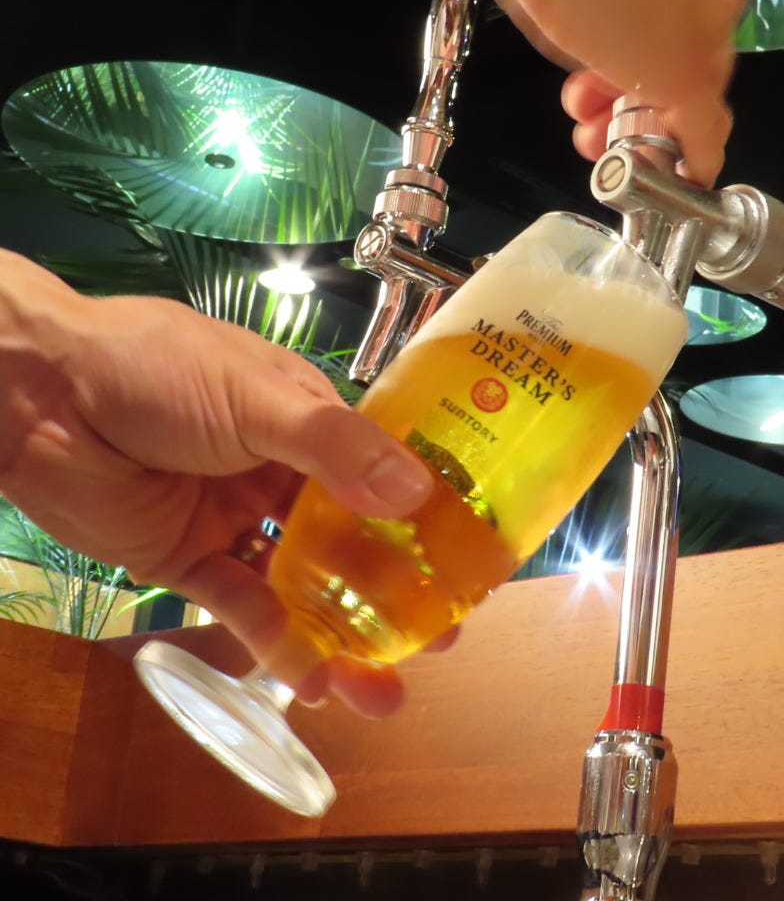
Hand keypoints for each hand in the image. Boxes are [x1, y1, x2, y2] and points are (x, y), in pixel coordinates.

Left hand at [0, 258, 445, 715]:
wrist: (40, 394)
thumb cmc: (158, 369)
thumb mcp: (260, 398)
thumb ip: (336, 449)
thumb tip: (416, 496)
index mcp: (306, 418)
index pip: (381, 471)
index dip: (424, 516)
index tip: (469, 559)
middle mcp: (279, 470)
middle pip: (350, 537)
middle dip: (394, 588)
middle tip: (441, 636)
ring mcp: (234, 517)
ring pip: (302, 582)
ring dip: (342, 631)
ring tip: (385, 685)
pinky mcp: (187, 560)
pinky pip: (241, 606)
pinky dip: (275, 642)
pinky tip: (312, 679)